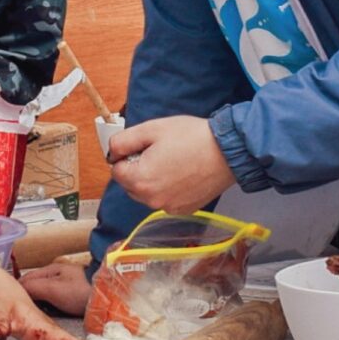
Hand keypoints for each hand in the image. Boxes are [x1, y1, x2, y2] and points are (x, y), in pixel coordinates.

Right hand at [19, 262, 92, 315]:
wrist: (107, 295)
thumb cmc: (81, 290)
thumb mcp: (53, 289)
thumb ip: (33, 288)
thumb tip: (17, 291)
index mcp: (50, 269)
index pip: (25, 279)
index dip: (17, 292)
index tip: (12, 305)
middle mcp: (56, 275)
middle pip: (34, 288)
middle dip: (27, 299)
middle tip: (22, 313)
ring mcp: (65, 285)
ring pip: (44, 296)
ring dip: (39, 305)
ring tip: (34, 316)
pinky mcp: (72, 295)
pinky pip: (54, 302)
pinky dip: (50, 308)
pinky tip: (49, 315)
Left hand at [107, 115, 236, 213]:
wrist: (227, 151)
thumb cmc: (191, 137)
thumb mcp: (152, 129)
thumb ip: (123, 141)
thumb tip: (111, 153)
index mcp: (140, 180)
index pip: (116, 171)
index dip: (126, 155)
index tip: (144, 146)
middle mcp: (151, 200)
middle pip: (130, 185)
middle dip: (137, 169)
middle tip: (159, 152)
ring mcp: (168, 207)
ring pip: (147, 194)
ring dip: (152, 180)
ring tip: (173, 161)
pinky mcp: (183, 210)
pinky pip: (165, 200)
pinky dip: (168, 189)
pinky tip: (183, 174)